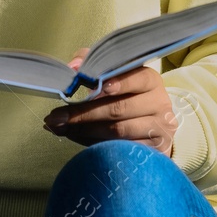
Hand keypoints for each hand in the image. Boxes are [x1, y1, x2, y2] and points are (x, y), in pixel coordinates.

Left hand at [42, 47, 178, 155]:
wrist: (152, 129)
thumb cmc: (126, 98)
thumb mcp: (114, 77)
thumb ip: (93, 65)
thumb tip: (72, 67)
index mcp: (150, 81)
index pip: (138, 78)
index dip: (118, 83)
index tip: (94, 89)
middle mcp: (159, 103)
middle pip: (120, 108)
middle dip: (84, 112)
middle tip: (57, 116)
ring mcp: (159, 129)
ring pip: (119, 131)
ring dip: (86, 130)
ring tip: (61, 128)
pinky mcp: (155, 151)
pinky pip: (122, 150)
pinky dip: (96, 145)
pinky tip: (78, 140)